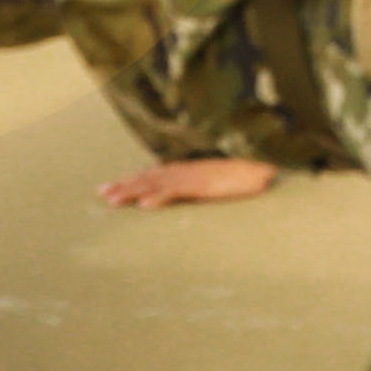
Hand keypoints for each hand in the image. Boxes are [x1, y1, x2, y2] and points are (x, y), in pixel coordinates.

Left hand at [103, 157, 285, 209]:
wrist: (269, 163)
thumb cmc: (250, 173)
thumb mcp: (221, 181)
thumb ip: (205, 186)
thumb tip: (194, 193)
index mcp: (190, 169)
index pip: (155, 173)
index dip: (133, 179)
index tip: (111, 187)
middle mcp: (188, 170)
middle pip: (149, 176)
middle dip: (124, 185)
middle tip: (101, 193)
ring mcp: (195, 176)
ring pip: (157, 183)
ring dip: (133, 191)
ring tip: (112, 201)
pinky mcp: (205, 184)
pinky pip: (178, 191)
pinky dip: (159, 198)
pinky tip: (145, 207)